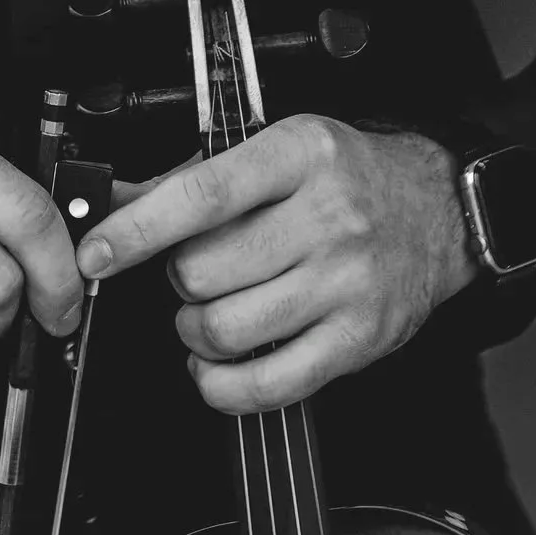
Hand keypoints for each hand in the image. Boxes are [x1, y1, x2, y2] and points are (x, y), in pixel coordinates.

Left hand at [73, 117, 474, 412]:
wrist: (438, 210)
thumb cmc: (348, 178)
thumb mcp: (277, 149)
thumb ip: (195, 178)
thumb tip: (118, 204)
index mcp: (299, 156)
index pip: (202, 196)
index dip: (137, 230)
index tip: (97, 252)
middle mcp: (328, 217)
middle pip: (202, 272)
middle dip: (180, 280)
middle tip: (200, 271)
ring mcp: (347, 283)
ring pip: (225, 329)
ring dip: (196, 331)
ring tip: (212, 313)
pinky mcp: (359, 340)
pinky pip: (267, 385)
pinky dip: (222, 384)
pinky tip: (220, 364)